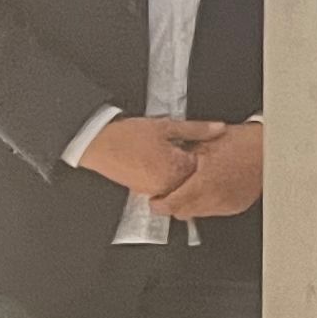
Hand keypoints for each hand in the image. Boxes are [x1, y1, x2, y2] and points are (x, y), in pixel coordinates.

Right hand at [81, 113, 208, 200]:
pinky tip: (159, 160)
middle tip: (184, 148)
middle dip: (194, 164)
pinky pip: (163, 186)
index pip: (205, 167)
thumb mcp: (167, 126)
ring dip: (179, 171)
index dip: (206, 153)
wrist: (97, 144)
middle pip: (193, 178)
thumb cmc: (128, 135)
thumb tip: (219, 129)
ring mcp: (154, 190)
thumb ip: (197, 129)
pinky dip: (166, 175)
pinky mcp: (142, 191)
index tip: (202, 145)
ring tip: (168, 153)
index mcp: (176, 170)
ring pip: (178, 183)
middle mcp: (166, 185)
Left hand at [149, 118, 264, 221]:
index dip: (158, 204)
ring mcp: (227, 204)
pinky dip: (208, 202)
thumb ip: (181, 159)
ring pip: (198, 213)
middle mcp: (215, 199)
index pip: (172, 205)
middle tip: (170, 191)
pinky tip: (211, 188)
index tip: (155, 200)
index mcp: (204, 184)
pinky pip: (214, 210)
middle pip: (183, 212)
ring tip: (194, 186)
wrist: (270, 148)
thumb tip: (161, 165)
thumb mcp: (204, 144)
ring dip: (191, 203)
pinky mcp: (236, 206)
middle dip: (174, 203)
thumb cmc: (242, 142)